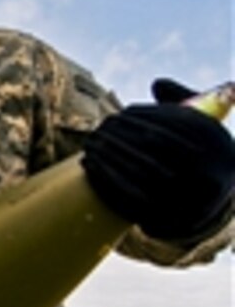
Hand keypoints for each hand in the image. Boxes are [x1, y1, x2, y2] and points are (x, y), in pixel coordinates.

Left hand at [81, 78, 234, 241]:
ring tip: (87, 151)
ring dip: (109, 162)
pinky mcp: (177, 223)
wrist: (215, 201)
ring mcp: (197, 201)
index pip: (176, 122)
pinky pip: (136, 204)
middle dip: (119, 139)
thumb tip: (156, 83)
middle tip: (94, 134)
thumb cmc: (199, 153)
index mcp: (218, 142)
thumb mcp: (202, 125)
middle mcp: (213, 170)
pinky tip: (91, 175)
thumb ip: (182, 100)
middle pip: (156, 147)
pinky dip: (110, 188)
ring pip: (144, 176)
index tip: (116, 116)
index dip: (141, 119)